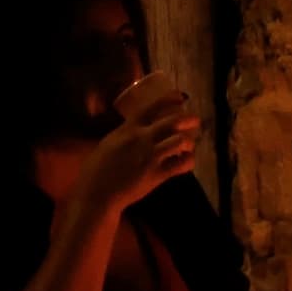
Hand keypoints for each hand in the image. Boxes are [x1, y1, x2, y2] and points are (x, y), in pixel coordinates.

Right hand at [79, 93, 199, 215]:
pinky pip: (181, 164)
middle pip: (172, 122)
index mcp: (127, 130)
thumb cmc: (96, 170)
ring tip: (189, 146)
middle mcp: (141, 139)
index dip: (168, 100)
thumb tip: (135, 129)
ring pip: (180, 141)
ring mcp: (150, 156)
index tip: (180, 97)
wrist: (96, 194)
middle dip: (189, 119)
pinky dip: (188, 161)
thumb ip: (124, 135)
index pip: (150, 108)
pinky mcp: (157, 174)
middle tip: (195, 121)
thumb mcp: (108, 143)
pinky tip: (186, 162)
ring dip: (188, 142)